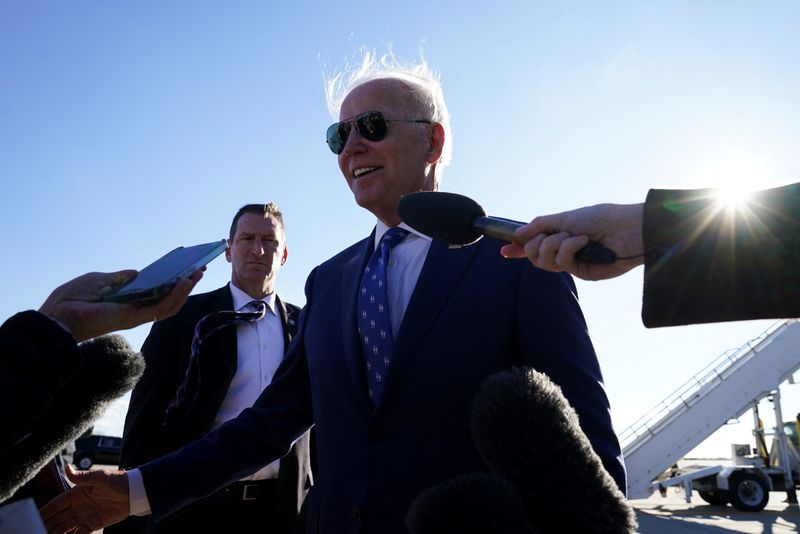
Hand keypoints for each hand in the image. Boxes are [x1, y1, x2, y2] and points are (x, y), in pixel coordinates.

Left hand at [39, 269, 202, 340]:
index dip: (169, 282)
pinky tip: (184, 283)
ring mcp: (136, 315)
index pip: (154, 292)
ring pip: (169, 305)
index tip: (182, 267)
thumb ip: (120, 277)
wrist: (57, 315)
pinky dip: (175, 295)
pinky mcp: (134, 318)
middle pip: (167, 299)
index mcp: (126, 302)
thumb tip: (137, 273)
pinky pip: (160, 307)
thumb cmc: (72, 299)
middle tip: (198, 270)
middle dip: (184, 286)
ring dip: (185, 290)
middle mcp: (134, 310)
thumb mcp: (100, 280)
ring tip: (197, 274)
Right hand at [41, 465, 130, 533]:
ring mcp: (85, 515)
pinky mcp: (94, 524)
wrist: (134, 492)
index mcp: (77, 494)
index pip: (56, 504)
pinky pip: (79, 533)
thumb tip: (67, 468)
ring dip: (56, 532)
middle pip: (58, 518)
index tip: (33, 518)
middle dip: (47, 525)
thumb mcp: (99, 477)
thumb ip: (82, 476)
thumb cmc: (118, 481)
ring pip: (66, 527)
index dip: (45, 511)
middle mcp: (78, 506)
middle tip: (36, 531)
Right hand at [501, 203, 644, 280]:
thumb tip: (517, 234)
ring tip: (572, 237)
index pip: (534, 245)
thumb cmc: (601, 218)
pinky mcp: (582, 272)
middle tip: (549, 235)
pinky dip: (568, 248)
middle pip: (534, 256)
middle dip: (535, 244)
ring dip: (553, 245)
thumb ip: (540, 225)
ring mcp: (573, 263)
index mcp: (560, 236)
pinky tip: (583, 241)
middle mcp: (564, 251)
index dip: (518, 249)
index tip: (504, 250)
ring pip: (544, 262)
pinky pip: (561, 263)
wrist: (626, 228)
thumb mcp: (564, 217)